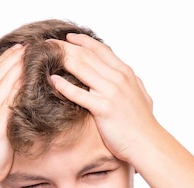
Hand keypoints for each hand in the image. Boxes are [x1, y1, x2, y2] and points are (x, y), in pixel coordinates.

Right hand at [0, 44, 24, 187]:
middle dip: (16, 57)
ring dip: (21, 67)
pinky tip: (34, 80)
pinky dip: (22, 87)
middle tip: (32, 46)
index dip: (6, 59)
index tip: (20, 49)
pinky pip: (11, 100)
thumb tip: (1, 102)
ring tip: (35, 56)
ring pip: (5, 82)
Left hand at [49, 34, 156, 163]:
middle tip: (49, 44)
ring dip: (62, 59)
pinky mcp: (103, 108)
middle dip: (66, 47)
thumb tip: (132, 77)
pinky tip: (52, 80)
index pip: (101, 50)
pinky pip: (80, 94)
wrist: (147, 143)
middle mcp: (118, 78)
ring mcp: (111, 92)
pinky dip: (64, 86)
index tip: (68, 38)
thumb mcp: (142, 95)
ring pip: (82, 68)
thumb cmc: (143, 124)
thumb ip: (134, 83)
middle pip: (87, 55)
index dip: (83, 42)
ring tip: (45, 56)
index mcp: (125, 73)